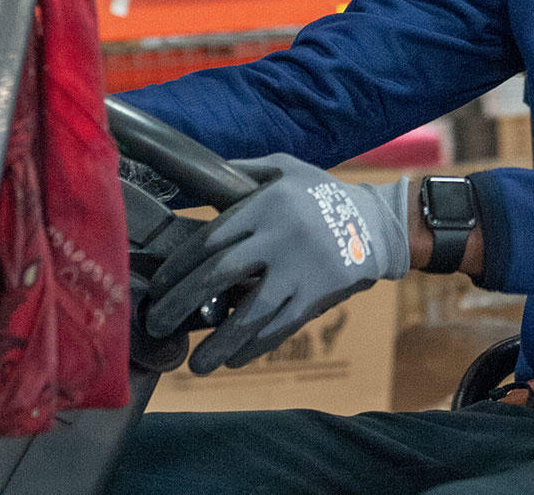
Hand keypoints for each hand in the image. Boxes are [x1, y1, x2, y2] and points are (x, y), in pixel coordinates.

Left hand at [145, 153, 410, 373]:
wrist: (377, 222)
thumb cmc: (321, 194)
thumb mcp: (285, 167)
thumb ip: (243, 171)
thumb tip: (196, 174)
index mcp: (267, 203)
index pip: (210, 238)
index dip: (178, 267)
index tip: (158, 289)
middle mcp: (281, 235)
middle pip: (220, 273)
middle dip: (181, 302)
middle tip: (156, 325)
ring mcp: (302, 267)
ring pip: (251, 311)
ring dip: (218, 342)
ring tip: (195, 365)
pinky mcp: (320, 293)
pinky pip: (282, 326)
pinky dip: (255, 347)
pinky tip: (233, 359)